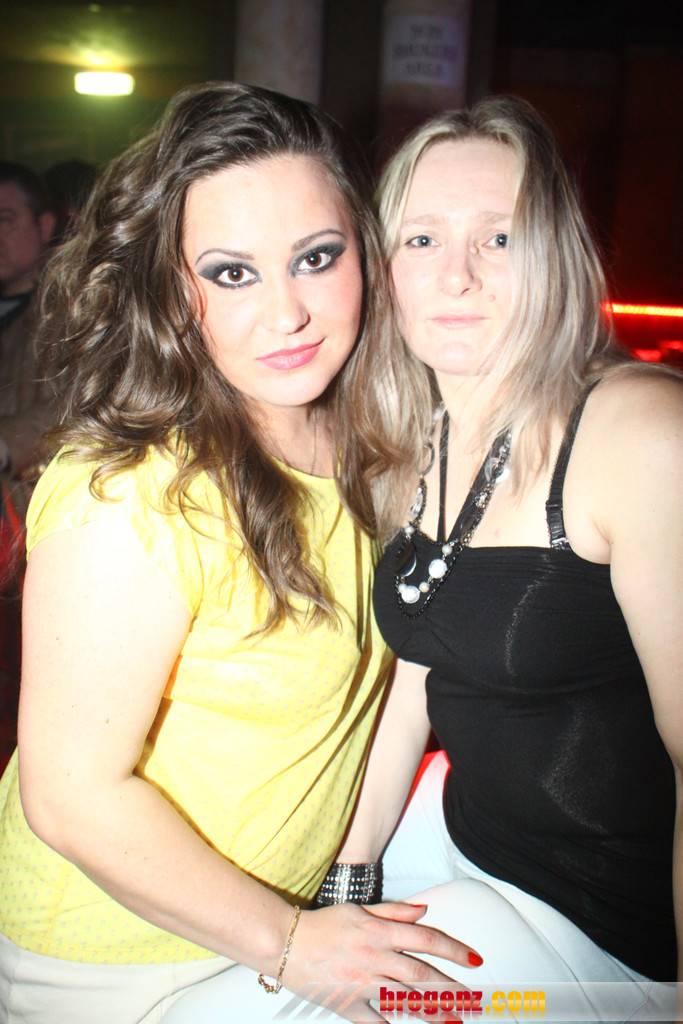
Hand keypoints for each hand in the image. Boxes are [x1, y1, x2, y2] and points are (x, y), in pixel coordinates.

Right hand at [284, 901, 480, 1021]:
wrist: (286, 943)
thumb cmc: (324, 925)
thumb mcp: (360, 910)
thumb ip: (394, 912)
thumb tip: (423, 910)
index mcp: (379, 932)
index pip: (426, 939)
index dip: (453, 950)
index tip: (473, 959)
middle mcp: (374, 957)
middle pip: (422, 975)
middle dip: (452, 988)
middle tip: (473, 999)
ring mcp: (362, 983)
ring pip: (405, 1000)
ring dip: (434, 1011)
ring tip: (455, 1019)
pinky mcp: (348, 1005)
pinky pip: (377, 1022)